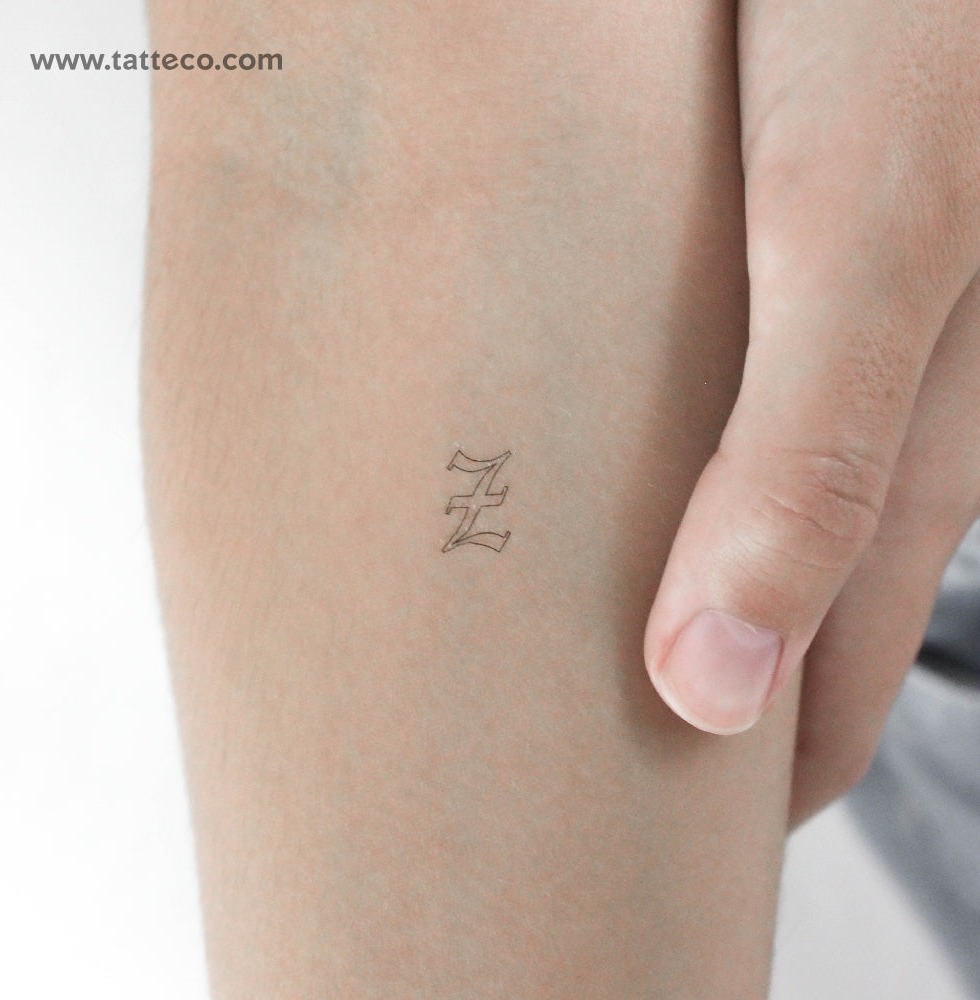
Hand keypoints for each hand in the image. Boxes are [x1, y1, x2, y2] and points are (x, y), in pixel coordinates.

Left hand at [643, 0, 979, 826]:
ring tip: (574, 670)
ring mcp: (802, 360)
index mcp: (894, 446)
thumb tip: (715, 683)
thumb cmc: (900, 22)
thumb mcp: (861, 241)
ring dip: (658, 606)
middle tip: (601, 787)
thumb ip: (806, 455)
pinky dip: (634, 495)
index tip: (664, 862)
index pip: (816, 680)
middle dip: (694, 715)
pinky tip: (577, 501)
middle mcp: (854, 419)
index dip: (745, 784)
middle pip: (767, 617)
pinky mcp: (748, 292)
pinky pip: (692, 430)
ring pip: (727, 531)